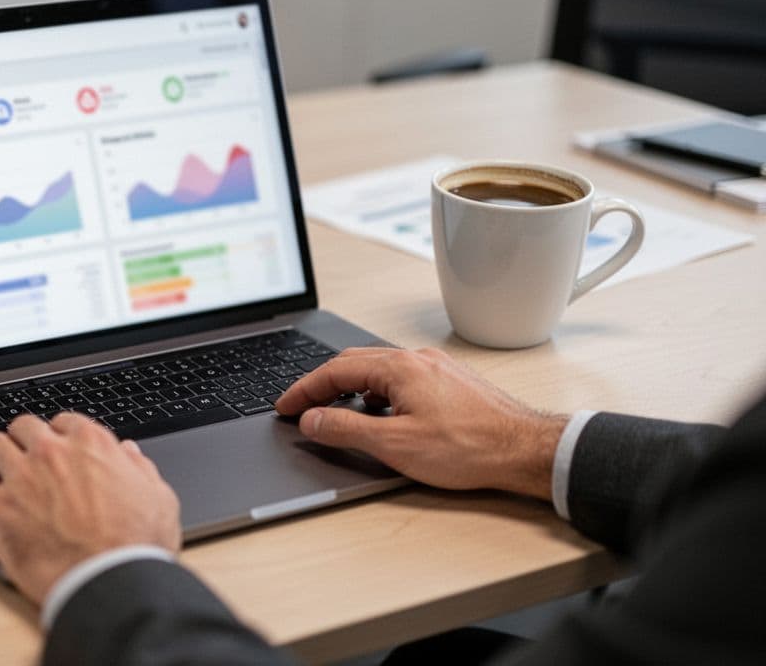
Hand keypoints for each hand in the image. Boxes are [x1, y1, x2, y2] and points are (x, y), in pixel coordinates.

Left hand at [0, 413, 181, 605]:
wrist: (111, 581)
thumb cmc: (138, 546)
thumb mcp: (158, 498)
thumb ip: (140, 469)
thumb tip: (130, 453)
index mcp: (92, 444)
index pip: (64, 421)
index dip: (58, 436)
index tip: (55, 449)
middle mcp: (52, 452)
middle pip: (23, 427)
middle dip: (22, 441)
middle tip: (21, 459)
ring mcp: (21, 477)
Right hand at [275, 348, 566, 500]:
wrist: (525, 450)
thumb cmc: (469, 448)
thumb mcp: (395, 444)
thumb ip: (346, 428)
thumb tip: (312, 419)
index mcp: (398, 367)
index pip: (335, 370)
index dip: (304, 389)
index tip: (285, 405)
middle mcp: (416, 359)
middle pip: (354, 363)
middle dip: (323, 384)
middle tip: (301, 406)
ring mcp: (436, 368)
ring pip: (379, 370)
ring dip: (351, 387)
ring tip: (336, 411)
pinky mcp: (450, 382)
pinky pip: (401, 378)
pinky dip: (377, 392)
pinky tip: (381, 413)